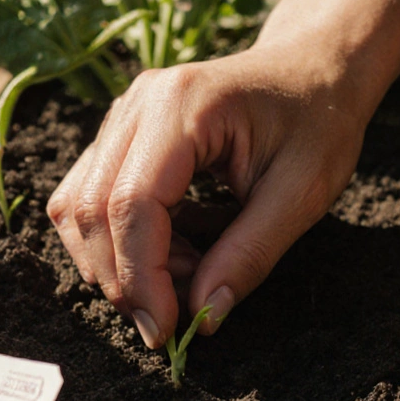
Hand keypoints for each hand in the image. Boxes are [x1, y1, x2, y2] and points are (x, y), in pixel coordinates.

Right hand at [47, 45, 371, 345]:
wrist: (315, 69)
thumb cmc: (319, 122)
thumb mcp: (303, 194)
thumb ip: (251, 255)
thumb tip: (204, 317)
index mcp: (185, 106)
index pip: (133, 204)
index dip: (141, 278)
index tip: (166, 331)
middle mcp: (140, 103)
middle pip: (93, 209)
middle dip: (124, 279)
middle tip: (175, 318)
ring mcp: (124, 114)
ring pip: (80, 206)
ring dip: (121, 262)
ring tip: (191, 272)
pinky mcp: (121, 132)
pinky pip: (92, 197)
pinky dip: (123, 241)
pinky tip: (178, 250)